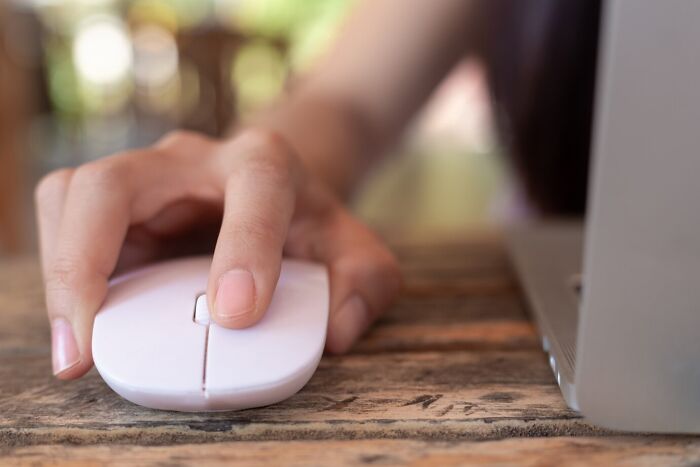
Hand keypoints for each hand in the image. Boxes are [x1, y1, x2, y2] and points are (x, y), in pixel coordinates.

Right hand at [35, 129, 400, 378]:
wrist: (274, 190)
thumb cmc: (309, 225)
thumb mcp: (356, 253)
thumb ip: (364, 286)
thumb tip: (336, 332)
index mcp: (264, 163)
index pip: (254, 187)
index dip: (244, 248)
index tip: (235, 315)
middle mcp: (193, 159)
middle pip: (117, 181)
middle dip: (89, 259)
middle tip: (92, 342)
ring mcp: (146, 177)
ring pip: (72, 196)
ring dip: (61, 271)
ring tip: (77, 348)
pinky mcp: (117, 204)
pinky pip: (66, 221)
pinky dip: (63, 273)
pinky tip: (83, 328)